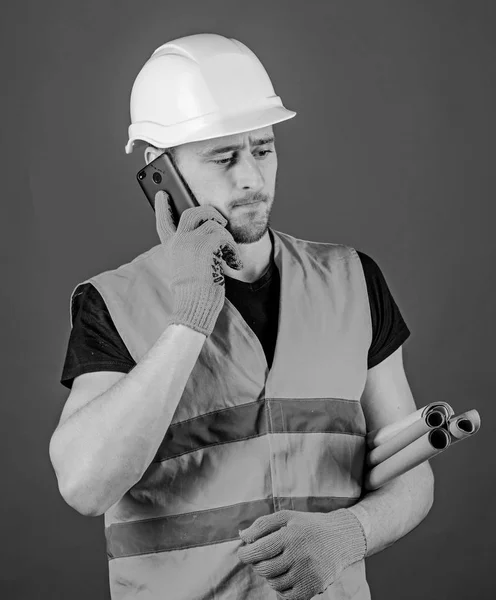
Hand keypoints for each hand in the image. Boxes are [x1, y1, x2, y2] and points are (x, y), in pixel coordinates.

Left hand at [237, 509, 366, 599]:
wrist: (341, 538)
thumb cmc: (309, 526)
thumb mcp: (287, 517)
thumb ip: (262, 524)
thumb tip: (242, 536)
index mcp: (291, 535)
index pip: (259, 550)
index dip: (246, 554)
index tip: (243, 553)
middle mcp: (300, 555)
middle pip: (264, 569)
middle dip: (258, 564)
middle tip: (262, 558)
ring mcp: (308, 573)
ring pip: (274, 583)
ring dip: (270, 575)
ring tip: (278, 564)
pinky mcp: (314, 586)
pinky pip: (287, 596)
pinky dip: (281, 589)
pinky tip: (286, 576)